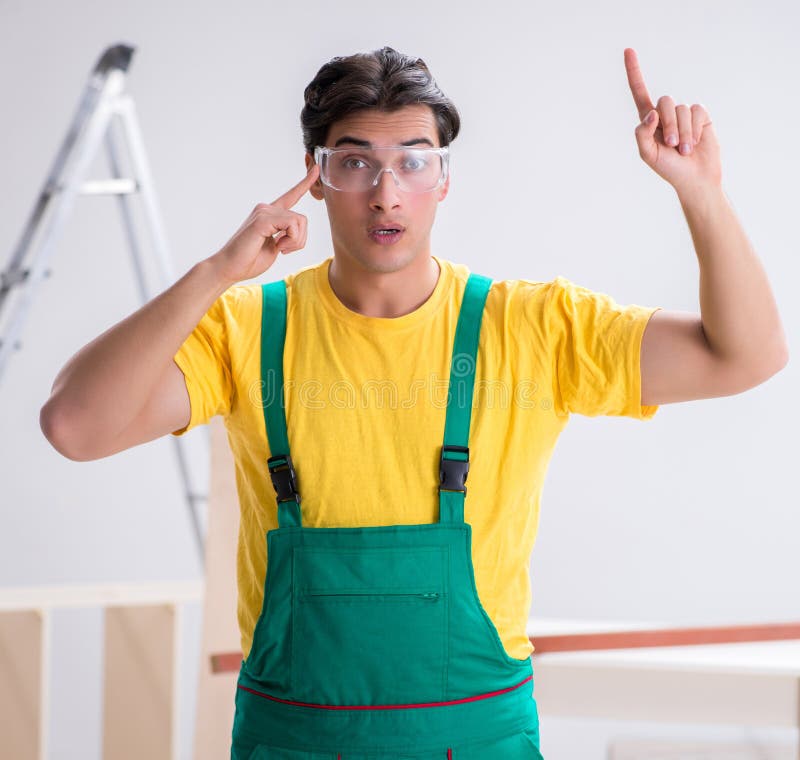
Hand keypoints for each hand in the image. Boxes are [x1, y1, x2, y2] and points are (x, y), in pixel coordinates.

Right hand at [210, 163, 319, 284]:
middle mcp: (266, 208)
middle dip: (300, 240)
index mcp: (270, 214)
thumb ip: (285, 235)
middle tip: (283, 250)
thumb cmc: (249, 260)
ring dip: (295, 241)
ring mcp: (264, 212)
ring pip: (299, 221)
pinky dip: (291, 240)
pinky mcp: (262, 220)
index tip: (316, 169)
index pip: (291, 196)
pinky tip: (277, 246)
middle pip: (302, 218)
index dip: (305, 183)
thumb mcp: (274, 246)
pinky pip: (292, 224)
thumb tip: (295, 230)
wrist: (228, 268)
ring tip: (278, 248)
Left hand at [625, 48, 721, 194]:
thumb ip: (642, 134)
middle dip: (668, 125)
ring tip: (684, 150)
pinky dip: (694, 129)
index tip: (628, 51)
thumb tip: (650, 113)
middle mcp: (665, 114)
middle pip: (664, 102)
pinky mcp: (701, 116)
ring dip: (682, 132)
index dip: (634, 72)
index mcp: (648, 121)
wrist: (694, 178)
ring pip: (681, 109)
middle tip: (672, 145)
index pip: (640, 92)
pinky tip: (695, 143)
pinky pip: (697, 111)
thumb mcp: (648, 155)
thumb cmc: (669, 169)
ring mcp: (684, 114)